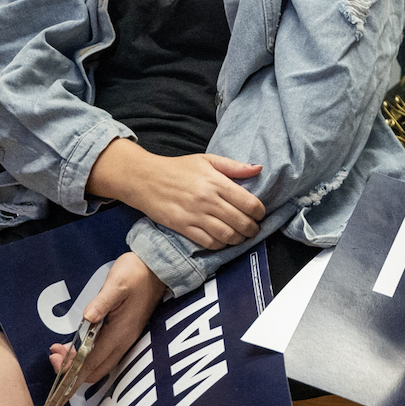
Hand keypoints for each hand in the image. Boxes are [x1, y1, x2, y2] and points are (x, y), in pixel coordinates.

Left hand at [47, 252, 165, 387]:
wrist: (156, 268)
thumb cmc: (136, 273)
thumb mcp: (117, 284)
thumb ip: (102, 302)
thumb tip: (88, 317)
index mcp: (120, 334)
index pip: (92, 363)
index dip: (70, 368)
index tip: (54, 357)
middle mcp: (123, 342)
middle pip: (95, 371)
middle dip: (71, 370)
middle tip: (54, 354)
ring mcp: (125, 339)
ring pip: (99, 364)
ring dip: (77, 363)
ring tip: (59, 349)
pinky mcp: (124, 334)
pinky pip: (103, 355)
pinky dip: (86, 356)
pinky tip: (76, 344)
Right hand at [93, 141, 266, 249]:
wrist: (145, 179)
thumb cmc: (178, 168)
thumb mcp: (207, 160)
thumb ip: (234, 166)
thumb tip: (259, 169)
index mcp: (216, 182)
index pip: (249, 203)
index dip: (260, 212)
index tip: (259, 214)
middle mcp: (208, 200)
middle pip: (241, 221)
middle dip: (252, 228)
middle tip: (253, 229)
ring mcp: (195, 215)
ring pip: (227, 235)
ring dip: (238, 239)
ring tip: (240, 236)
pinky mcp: (183, 227)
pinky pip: (208, 242)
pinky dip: (220, 245)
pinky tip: (223, 240)